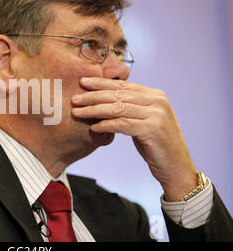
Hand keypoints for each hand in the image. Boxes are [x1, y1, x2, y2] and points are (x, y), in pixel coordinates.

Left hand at [71, 77, 197, 200]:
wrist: (176, 168)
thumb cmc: (156, 145)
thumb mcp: (144, 121)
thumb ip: (131, 108)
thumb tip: (104, 99)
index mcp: (155, 95)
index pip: (123, 85)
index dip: (102, 83)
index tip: (83, 83)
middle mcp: (157, 101)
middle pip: (118, 94)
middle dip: (93, 96)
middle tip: (75, 98)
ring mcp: (156, 114)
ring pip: (117, 108)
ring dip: (94, 110)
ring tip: (77, 113)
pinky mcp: (152, 129)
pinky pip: (122, 124)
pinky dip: (105, 125)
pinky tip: (93, 127)